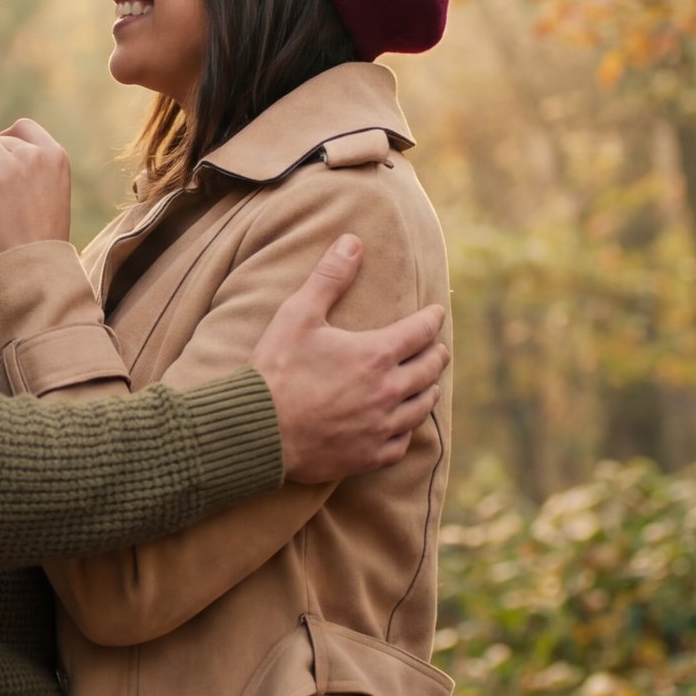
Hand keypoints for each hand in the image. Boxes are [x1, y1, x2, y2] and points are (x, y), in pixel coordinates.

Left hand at [0, 118, 71, 254]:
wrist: (33, 264)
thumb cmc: (41, 237)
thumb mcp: (53, 193)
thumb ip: (36, 167)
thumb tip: (0, 146)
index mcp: (56, 156)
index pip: (23, 127)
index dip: (8, 140)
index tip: (2, 159)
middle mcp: (35, 154)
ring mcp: (12, 163)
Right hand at [249, 234, 449, 482]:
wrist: (258, 431)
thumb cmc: (276, 370)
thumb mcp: (298, 315)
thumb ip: (329, 277)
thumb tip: (352, 241)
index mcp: (375, 354)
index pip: (421, 331)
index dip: (431, 319)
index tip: (436, 313)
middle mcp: (388, 391)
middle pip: (429, 369)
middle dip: (436, 353)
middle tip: (438, 348)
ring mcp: (381, 426)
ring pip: (422, 406)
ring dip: (428, 390)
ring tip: (427, 383)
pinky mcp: (369, 455)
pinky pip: (403, 442)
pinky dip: (407, 428)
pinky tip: (403, 423)